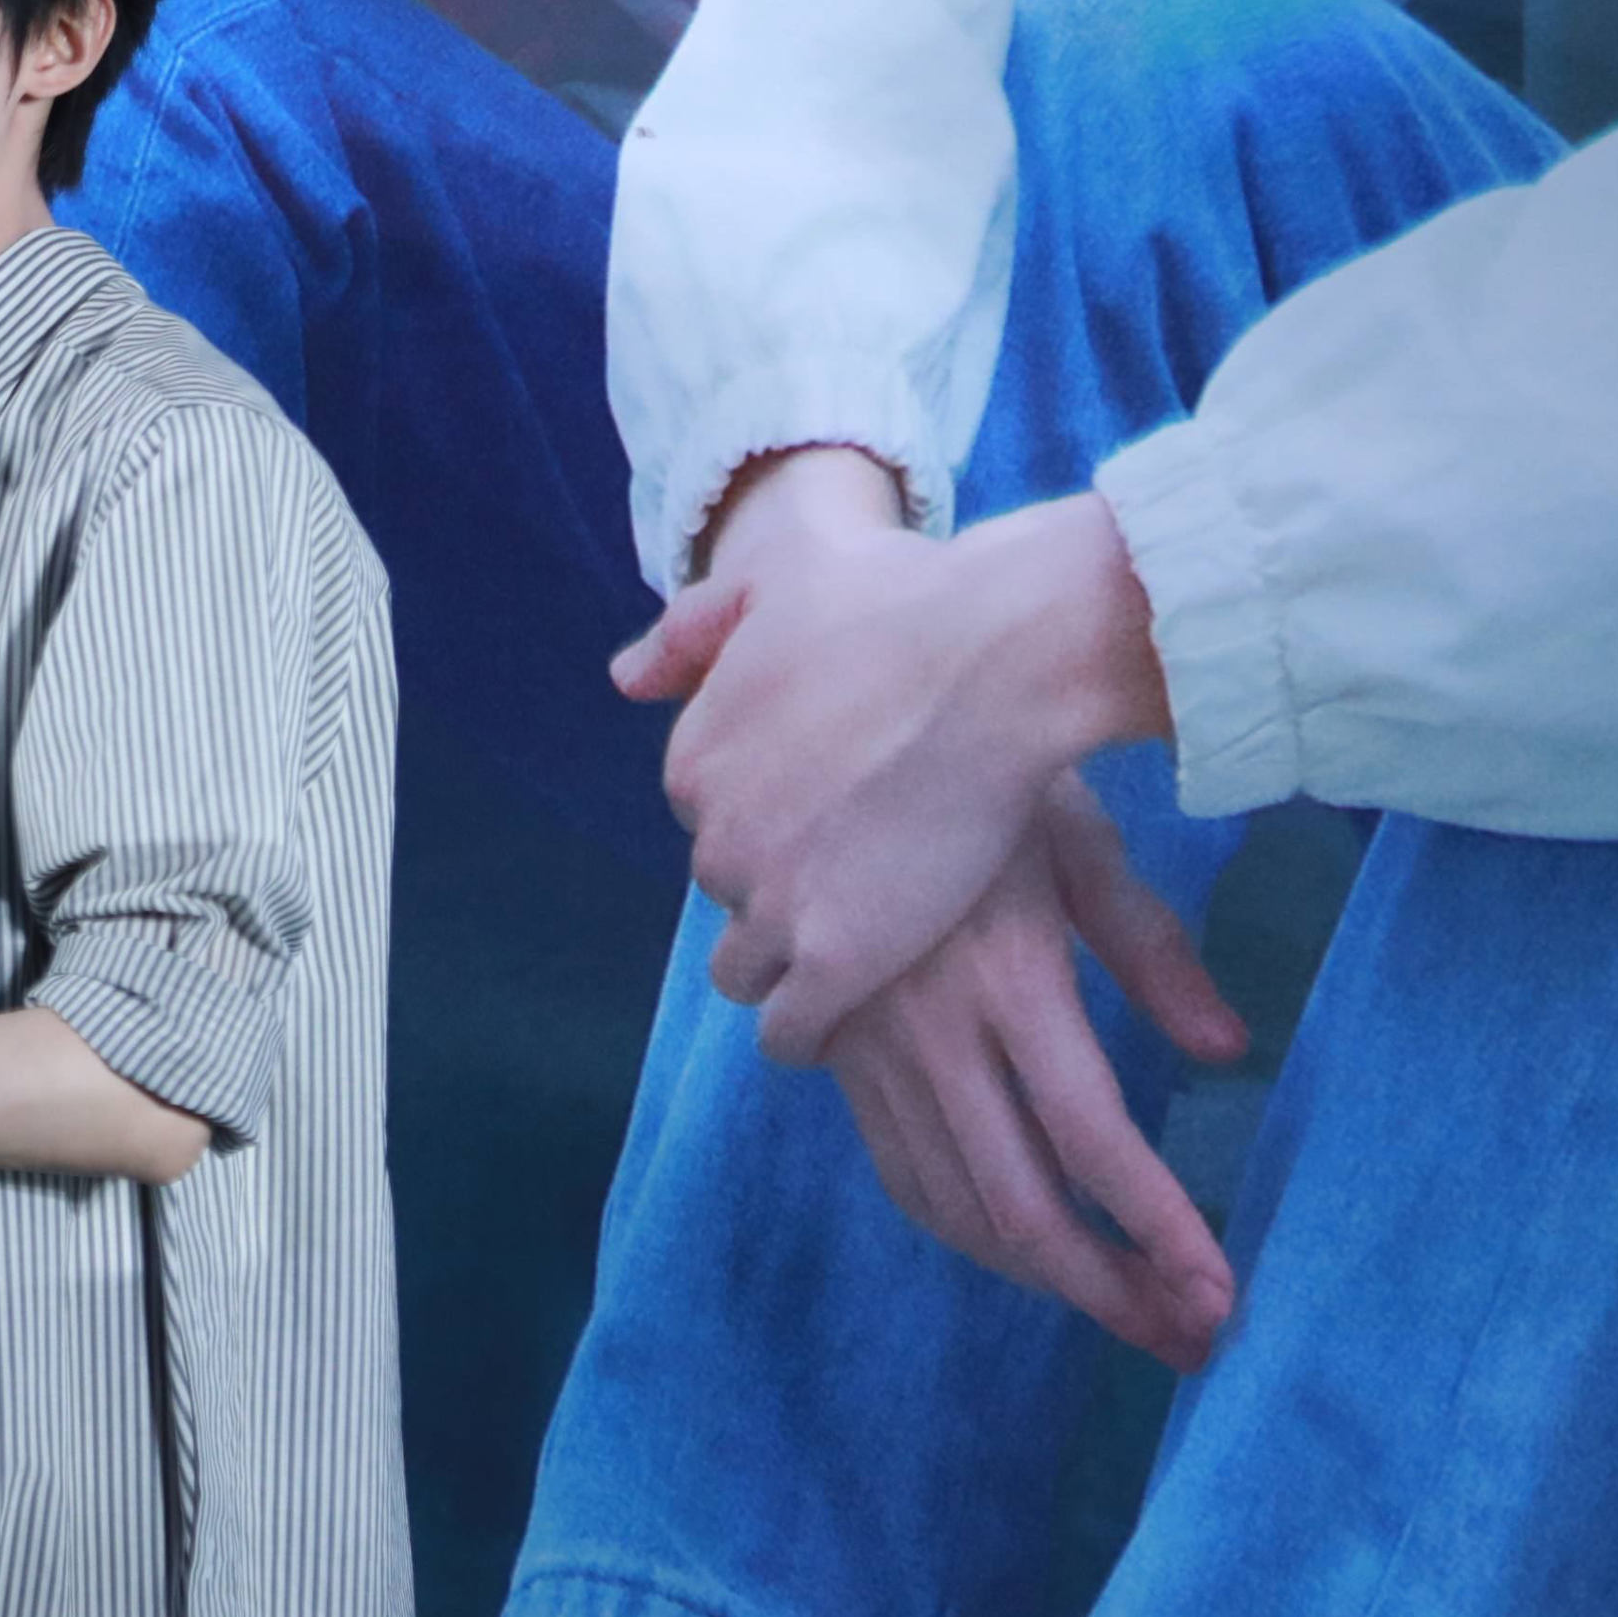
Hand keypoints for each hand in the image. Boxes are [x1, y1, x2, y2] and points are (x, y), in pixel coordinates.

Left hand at [624, 455, 1166, 1061]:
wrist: (991, 655)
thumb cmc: (903, 602)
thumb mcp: (774, 583)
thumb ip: (693, 629)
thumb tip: (626, 681)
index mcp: (694, 758)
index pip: (711, 819)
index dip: (769, 822)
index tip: (819, 820)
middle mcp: (714, 836)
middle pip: (730, 891)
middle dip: (778, 890)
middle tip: (851, 885)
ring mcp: (772, 903)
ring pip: (745, 972)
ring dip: (783, 970)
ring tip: (844, 966)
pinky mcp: (835, 960)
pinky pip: (790, 1030)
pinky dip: (808, 1033)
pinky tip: (846, 1024)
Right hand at [817, 777, 1249, 1367]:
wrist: (821, 748)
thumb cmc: (978, 784)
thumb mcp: (1081, 847)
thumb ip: (1154, 953)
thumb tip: (1229, 1052)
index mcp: (1006, 976)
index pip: (1091, 1138)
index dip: (1156, 1229)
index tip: (1214, 1293)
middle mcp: (930, 1028)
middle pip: (1018, 1203)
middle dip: (1108, 1291)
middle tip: (1186, 1338)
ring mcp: (872, 1046)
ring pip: (952, 1203)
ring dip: (1043, 1276)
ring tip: (1128, 1314)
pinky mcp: (836, 1052)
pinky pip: (901, 1171)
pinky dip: (967, 1229)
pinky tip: (1027, 1252)